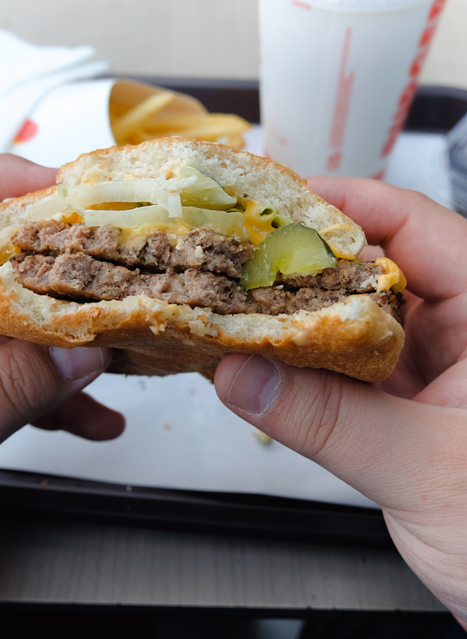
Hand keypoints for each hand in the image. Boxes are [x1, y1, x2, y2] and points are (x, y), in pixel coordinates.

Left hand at [0, 154, 124, 578]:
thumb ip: (6, 389)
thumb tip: (82, 350)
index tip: (58, 189)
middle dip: (54, 261)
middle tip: (114, 262)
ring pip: (13, 312)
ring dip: (71, 332)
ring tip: (123, 344)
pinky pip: (18, 369)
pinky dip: (60, 390)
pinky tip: (96, 415)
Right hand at [213, 177, 466, 624]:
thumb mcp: (422, 473)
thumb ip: (324, 421)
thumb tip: (238, 374)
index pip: (418, 226)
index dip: (342, 203)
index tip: (269, 203)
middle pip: (380, 265)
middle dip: (302, 260)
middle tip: (230, 257)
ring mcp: (447, 371)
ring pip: (361, 318)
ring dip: (298, 317)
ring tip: (232, 305)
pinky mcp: (419, 408)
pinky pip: (353, 369)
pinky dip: (306, 367)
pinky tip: (260, 364)